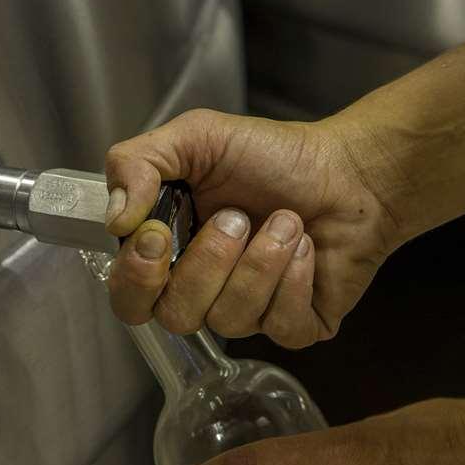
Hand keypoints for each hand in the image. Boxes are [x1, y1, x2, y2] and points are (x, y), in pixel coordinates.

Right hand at [104, 109, 400, 347]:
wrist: (350, 169)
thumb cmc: (275, 156)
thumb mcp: (197, 137)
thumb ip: (139, 162)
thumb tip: (115, 219)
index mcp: (170, 252)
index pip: (129, 296)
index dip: (137, 276)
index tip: (157, 234)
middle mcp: (204, 289)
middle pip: (175, 316)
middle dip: (207, 264)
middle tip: (238, 218)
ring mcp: (249, 312)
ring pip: (230, 318)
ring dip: (261, 260)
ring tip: (286, 220)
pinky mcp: (294, 326)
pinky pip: (279, 325)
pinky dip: (295, 278)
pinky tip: (307, 246)